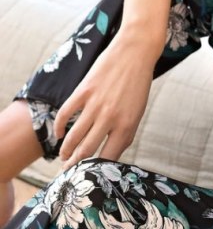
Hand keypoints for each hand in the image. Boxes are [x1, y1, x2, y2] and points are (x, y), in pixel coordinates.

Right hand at [54, 29, 158, 167]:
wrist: (135, 52)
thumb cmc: (138, 84)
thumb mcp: (138, 111)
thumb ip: (125, 131)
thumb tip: (110, 152)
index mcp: (127, 125)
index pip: (108, 156)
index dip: (96, 170)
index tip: (88, 177)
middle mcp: (111, 118)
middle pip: (87, 149)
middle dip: (76, 165)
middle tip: (68, 172)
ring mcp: (95, 104)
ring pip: (74, 135)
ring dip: (65, 150)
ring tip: (63, 157)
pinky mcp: (84, 90)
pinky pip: (65, 113)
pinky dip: (58, 126)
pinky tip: (58, 134)